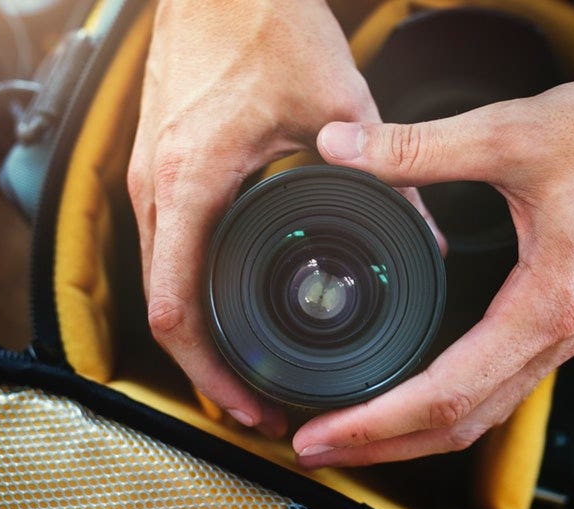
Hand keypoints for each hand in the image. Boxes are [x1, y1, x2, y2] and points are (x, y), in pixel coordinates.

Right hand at [127, 0, 443, 435]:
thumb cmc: (263, 20)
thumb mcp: (338, 99)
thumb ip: (385, 168)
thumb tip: (424, 232)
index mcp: (192, 180)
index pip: (177, 309)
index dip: (210, 374)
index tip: (249, 404)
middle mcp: (157, 186)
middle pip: (162, 311)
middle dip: (206, 370)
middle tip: (254, 406)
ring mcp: (149, 177)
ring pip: (160, 284)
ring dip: (198, 335)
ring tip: (245, 370)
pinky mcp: (160, 166)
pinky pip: (166, 250)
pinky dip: (193, 291)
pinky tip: (229, 306)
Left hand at [292, 63, 573, 466]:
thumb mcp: (512, 133)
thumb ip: (418, 146)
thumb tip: (341, 148)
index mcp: (544, 307)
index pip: (445, 395)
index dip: (375, 423)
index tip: (321, 435)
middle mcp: (558, 337)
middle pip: (460, 424)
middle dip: (383, 444)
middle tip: (317, 448)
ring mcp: (566, 335)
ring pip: (482, 411)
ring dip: (414, 431)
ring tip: (355, 431)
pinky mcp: (566, 319)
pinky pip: (501, 383)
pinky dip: (449, 402)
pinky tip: (416, 390)